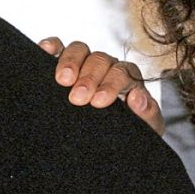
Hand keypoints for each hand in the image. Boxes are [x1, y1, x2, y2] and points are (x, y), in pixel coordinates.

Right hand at [38, 37, 164, 134]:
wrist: (110, 147)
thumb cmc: (127, 135)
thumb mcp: (144, 130)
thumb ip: (147, 114)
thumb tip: (138, 98)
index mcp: (127, 80)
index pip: (123, 72)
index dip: (111, 83)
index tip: (98, 102)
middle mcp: (106, 68)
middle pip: (100, 60)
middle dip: (89, 77)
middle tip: (78, 98)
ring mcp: (83, 64)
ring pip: (80, 50)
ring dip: (71, 61)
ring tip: (62, 80)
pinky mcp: (62, 65)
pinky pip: (59, 47)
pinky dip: (53, 46)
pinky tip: (46, 51)